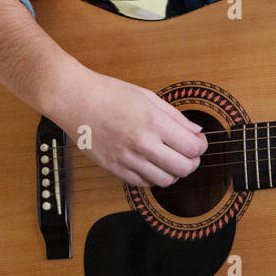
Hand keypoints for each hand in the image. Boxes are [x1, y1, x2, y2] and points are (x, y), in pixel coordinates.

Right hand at [44, 67, 206, 186]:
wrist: (75, 100)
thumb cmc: (109, 93)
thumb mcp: (147, 96)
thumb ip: (174, 116)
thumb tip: (195, 131)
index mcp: (154, 122)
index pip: (193, 148)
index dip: (201, 146)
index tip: (198, 141)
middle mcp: (142, 143)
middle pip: (184, 168)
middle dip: (192, 162)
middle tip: (188, 153)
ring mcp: (127, 159)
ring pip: (165, 180)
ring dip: (173, 172)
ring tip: (169, 159)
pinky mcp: (114, 168)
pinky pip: (143, 183)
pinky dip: (152, 177)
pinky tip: (150, 163)